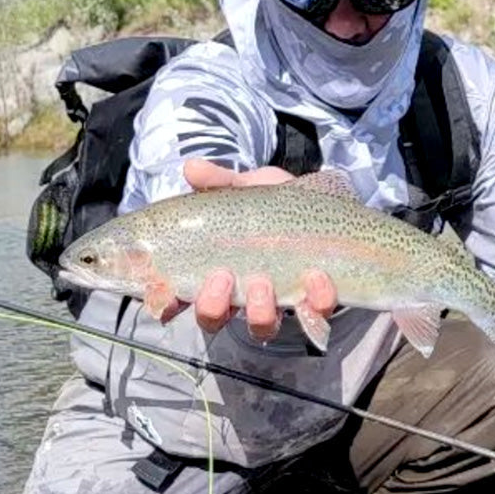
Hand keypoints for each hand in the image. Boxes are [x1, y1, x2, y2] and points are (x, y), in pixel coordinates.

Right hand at [158, 160, 336, 340]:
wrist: (328, 206)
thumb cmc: (278, 204)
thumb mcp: (248, 188)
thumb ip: (220, 182)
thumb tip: (191, 168)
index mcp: (216, 269)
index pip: (180, 296)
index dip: (168, 303)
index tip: (166, 296)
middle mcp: (241, 294)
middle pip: (213, 318)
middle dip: (212, 305)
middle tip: (221, 276)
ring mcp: (277, 302)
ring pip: (260, 326)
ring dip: (258, 311)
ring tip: (263, 283)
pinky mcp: (314, 302)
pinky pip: (313, 315)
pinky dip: (315, 300)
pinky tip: (316, 276)